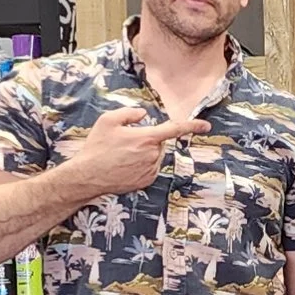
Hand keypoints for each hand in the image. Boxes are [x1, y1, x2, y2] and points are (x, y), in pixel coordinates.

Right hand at [62, 104, 206, 201]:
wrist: (88, 175)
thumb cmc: (97, 147)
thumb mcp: (108, 120)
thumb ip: (129, 113)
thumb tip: (143, 114)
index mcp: (146, 138)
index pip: (174, 129)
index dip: (192, 126)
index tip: (206, 126)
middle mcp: (152, 155)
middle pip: (158, 143)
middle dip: (147, 140)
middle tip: (124, 143)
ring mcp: (150, 170)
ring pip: (154, 156)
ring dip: (144, 153)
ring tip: (121, 156)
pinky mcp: (146, 181)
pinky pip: (150, 168)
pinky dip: (141, 165)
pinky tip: (124, 166)